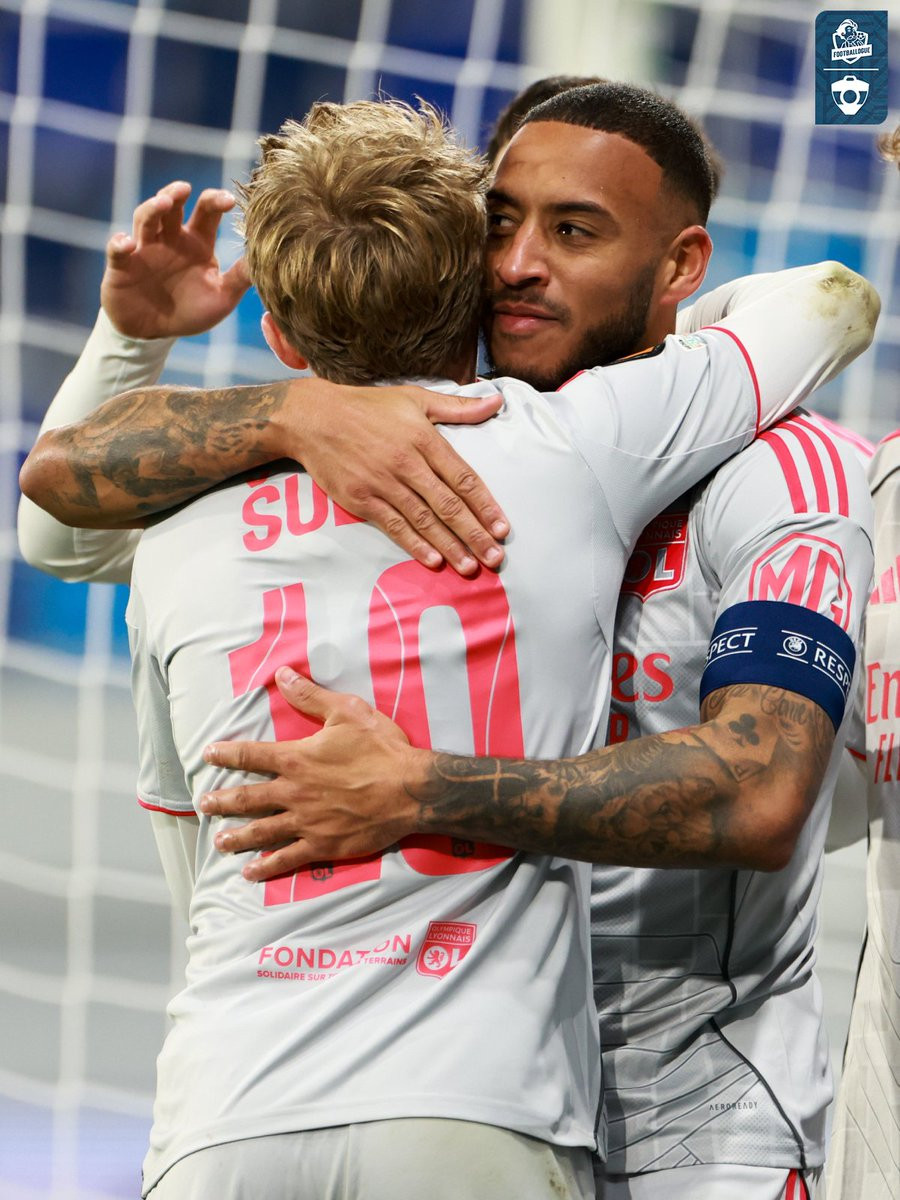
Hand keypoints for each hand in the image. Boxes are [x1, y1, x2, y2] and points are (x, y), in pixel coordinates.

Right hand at [101, 180, 250, 338]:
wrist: (155, 333)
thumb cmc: (190, 312)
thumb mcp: (220, 299)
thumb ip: (239, 279)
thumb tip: (265, 261)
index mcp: (197, 243)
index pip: (207, 213)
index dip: (215, 201)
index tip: (229, 200)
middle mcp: (171, 239)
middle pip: (172, 205)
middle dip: (176, 193)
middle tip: (186, 189)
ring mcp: (145, 248)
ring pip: (145, 218)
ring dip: (152, 208)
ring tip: (162, 203)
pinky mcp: (122, 265)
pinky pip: (117, 250)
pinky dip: (120, 243)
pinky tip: (127, 244)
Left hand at [200, 667, 429, 879]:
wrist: (411, 790)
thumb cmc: (382, 748)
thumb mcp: (347, 712)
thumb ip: (311, 697)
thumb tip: (282, 675)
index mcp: (296, 759)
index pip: (250, 755)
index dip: (226, 754)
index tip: (208, 755)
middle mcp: (293, 792)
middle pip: (247, 798)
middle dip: (222, 801)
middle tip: (204, 805)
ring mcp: (306, 822)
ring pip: (261, 832)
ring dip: (237, 837)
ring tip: (219, 843)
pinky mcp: (323, 845)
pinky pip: (287, 859)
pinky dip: (267, 868)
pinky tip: (250, 874)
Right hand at [287, 380, 509, 573]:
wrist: (314, 417)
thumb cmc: (368, 406)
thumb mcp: (415, 398)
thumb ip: (459, 407)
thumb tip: (497, 402)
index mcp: (424, 439)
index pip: (463, 478)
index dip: (485, 506)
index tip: (503, 529)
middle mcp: (406, 464)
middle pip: (448, 505)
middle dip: (474, 534)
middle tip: (495, 558)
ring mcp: (383, 484)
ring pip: (424, 520)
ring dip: (450, 546)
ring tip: (470, 567)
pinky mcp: (361, 500)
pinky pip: (394, 526)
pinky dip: (414, 544)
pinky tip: (433, 560)